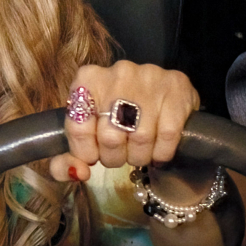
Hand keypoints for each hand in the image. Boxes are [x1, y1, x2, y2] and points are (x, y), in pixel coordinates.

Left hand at [48, 61, 199, 182]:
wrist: (162, 92)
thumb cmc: (116, 113)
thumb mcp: (88, 128)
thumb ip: (68, 156)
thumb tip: (78, 173)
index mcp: (87, 78)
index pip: (78, 127)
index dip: (85, 152)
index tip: (93, 156)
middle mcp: (117, 73)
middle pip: (110, 137)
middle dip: (114, 157)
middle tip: (120, 155)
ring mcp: (148, 77)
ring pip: (140, 138)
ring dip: (139, 157)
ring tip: (139, 153)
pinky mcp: (176, 86)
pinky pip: (167, 135)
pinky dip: (161, 153)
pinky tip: (158, 151)